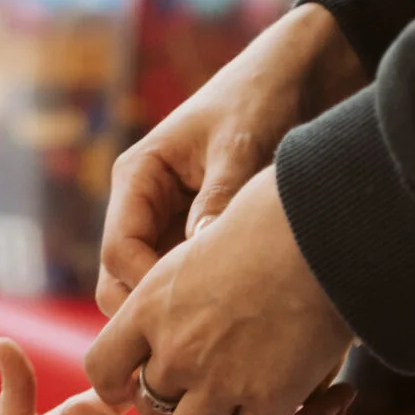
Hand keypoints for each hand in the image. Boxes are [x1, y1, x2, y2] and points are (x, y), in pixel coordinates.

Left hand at [86, 168, 352, 414]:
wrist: (324, 230)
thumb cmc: (269, 220)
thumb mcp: (201, 243)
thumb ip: (180, 288)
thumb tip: (184, 280)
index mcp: (150, 305)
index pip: (102, 367)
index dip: (119, 382)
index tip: (141, 380)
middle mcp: (175, 349)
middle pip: (151, 410)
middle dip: (175, 406)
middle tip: (204, 394)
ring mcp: (219, 380)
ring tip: (240, 405)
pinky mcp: (269, 401)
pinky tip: (282, 400)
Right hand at [96, 5, 365, 315]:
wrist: (296, 76)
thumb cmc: (260, 98)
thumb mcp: (239, 147)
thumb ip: (218, 200)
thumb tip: (199, 257)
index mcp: (137, 177)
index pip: (118, 254)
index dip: (148, 291)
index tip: (197, 314)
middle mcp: (143, 206)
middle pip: (123, 283)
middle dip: (157, 315)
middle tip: (214, 338)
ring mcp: (169, 224)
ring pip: (154, 292)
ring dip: (184, 313)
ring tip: (236, 329)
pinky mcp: (199, 236)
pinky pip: (190, 284)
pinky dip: (209, 303)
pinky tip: (252, 313)